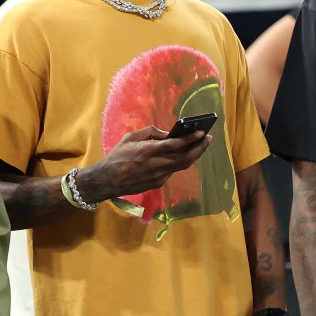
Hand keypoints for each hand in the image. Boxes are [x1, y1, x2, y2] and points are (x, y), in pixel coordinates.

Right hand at [79, 126, 211, 201]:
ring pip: (182, 166)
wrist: (108, 180)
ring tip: (200, 145)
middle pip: (185, 158)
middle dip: (199, 148)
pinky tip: (183, 154)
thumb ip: (150, 133)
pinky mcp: (158, 184)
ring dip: (193, 155)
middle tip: (207, 139)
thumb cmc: (117, 155)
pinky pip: (172, 171)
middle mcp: (156, 165)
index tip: (201, 132)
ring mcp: (158, 177)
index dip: (190, 139)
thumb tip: (168, 134)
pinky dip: (179, 162)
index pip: (175, 145)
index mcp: (148, 151)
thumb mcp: (130, 137)